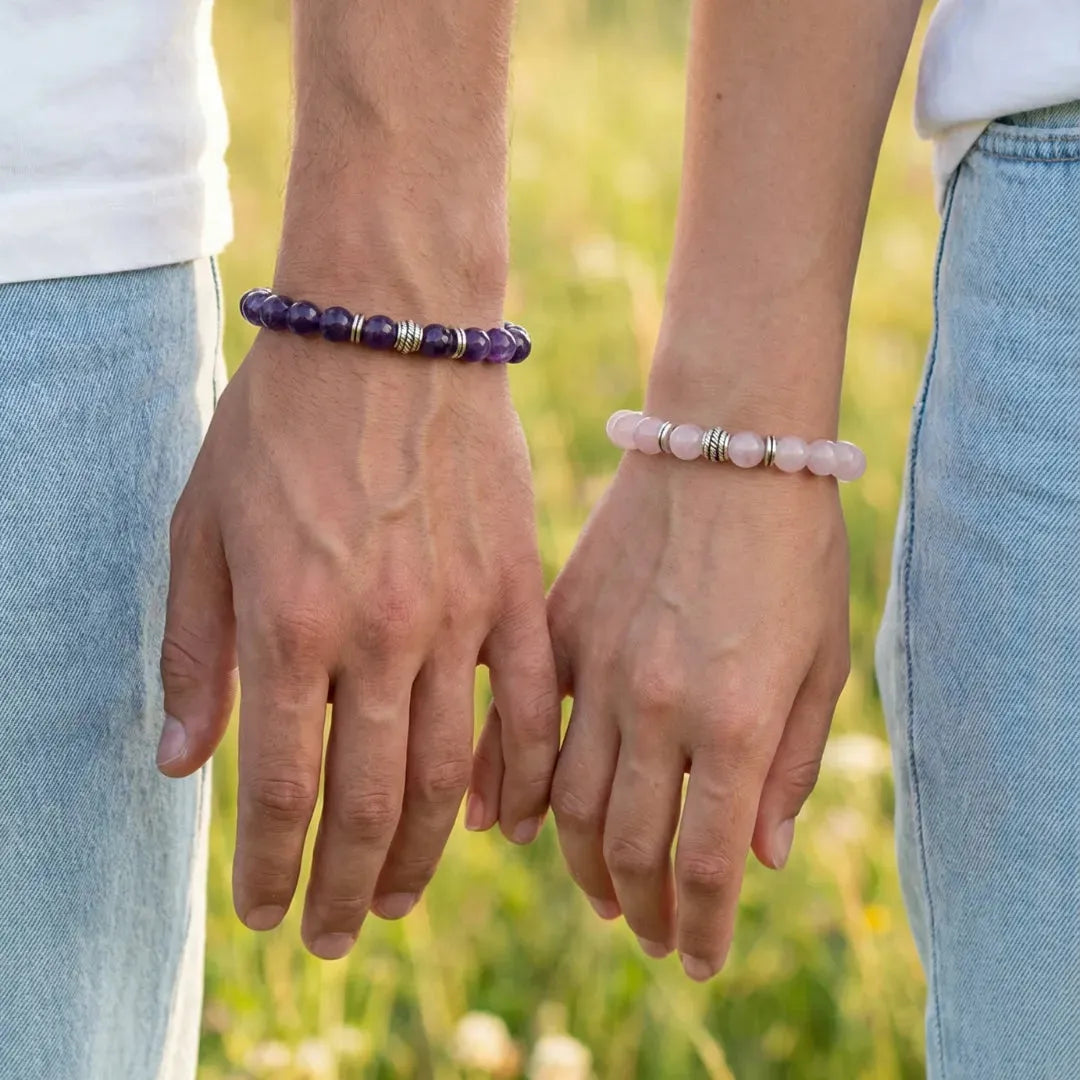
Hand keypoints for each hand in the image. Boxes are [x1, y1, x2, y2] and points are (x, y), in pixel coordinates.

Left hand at [157, 331, 558, 959]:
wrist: (391, 333)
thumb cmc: (282, 424)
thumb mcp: (203, 527)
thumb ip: (193, 652)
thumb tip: (179, 766)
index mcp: (290, 624)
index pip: (279, 787)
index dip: (268, 866)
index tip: (265, 913)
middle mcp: (378, 636)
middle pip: (370, 800)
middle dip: (343, 884)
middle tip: (331, 932)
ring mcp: (458, 615)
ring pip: (451, 772)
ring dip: (423, 852)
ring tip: (397, 898)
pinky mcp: (516, 589)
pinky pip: (533, 704)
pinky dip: (525, 775)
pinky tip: (509, 824)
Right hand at [548, 442, 848, 979]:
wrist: (726, 445)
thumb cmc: (794, 549)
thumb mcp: (821, 660)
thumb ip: (790, 765)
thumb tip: (762, 859)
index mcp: (732, 719)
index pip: (707, 864)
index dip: (703, 928)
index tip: (700, 961)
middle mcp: (655, 706)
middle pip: (629, 847)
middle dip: (644, 909)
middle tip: (653, 935)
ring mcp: (597, 667)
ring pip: (567, 802)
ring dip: (582, 862)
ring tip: (602, 891)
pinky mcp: (557, 628)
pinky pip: (519, 723)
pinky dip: (507, 784)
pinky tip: (505, 824)